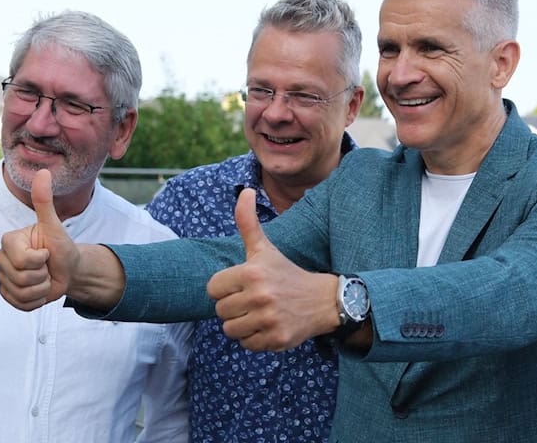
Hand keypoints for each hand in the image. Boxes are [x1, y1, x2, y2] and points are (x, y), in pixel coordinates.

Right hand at [0, 169, 78, 310]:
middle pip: (22, 278)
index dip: (41, 259)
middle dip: (42, 275)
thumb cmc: (61, 246)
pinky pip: (21, 305)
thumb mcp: (55, 226)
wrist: (68, 270)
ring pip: (22, 293)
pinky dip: (37, 301)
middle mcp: (1, 259)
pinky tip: (40, 289)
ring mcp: (2, 279)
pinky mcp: (7, 296)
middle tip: (46, 266)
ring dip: (41, 288)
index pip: (23, 260)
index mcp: (8, 241)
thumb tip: (43, 172)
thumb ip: (44, 201)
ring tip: (44, 277)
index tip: (46, 252)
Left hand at [206, 188, 340, 351]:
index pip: (213, 289)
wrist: (323, 300)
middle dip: (234, 307)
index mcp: (251, 272)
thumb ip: (248, 222)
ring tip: (260, 313)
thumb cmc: (287, 273)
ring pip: (230, 330)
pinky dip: (255, 338)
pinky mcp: (276, 339)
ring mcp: (268, 319)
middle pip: (220, 311)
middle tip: (254, 300)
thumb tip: (244, 191)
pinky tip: (269, 326)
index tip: (243, 285)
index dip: (225, 288)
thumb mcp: (265, 248)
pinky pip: (247, 344)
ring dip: (242, 324)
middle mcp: (260, 296)